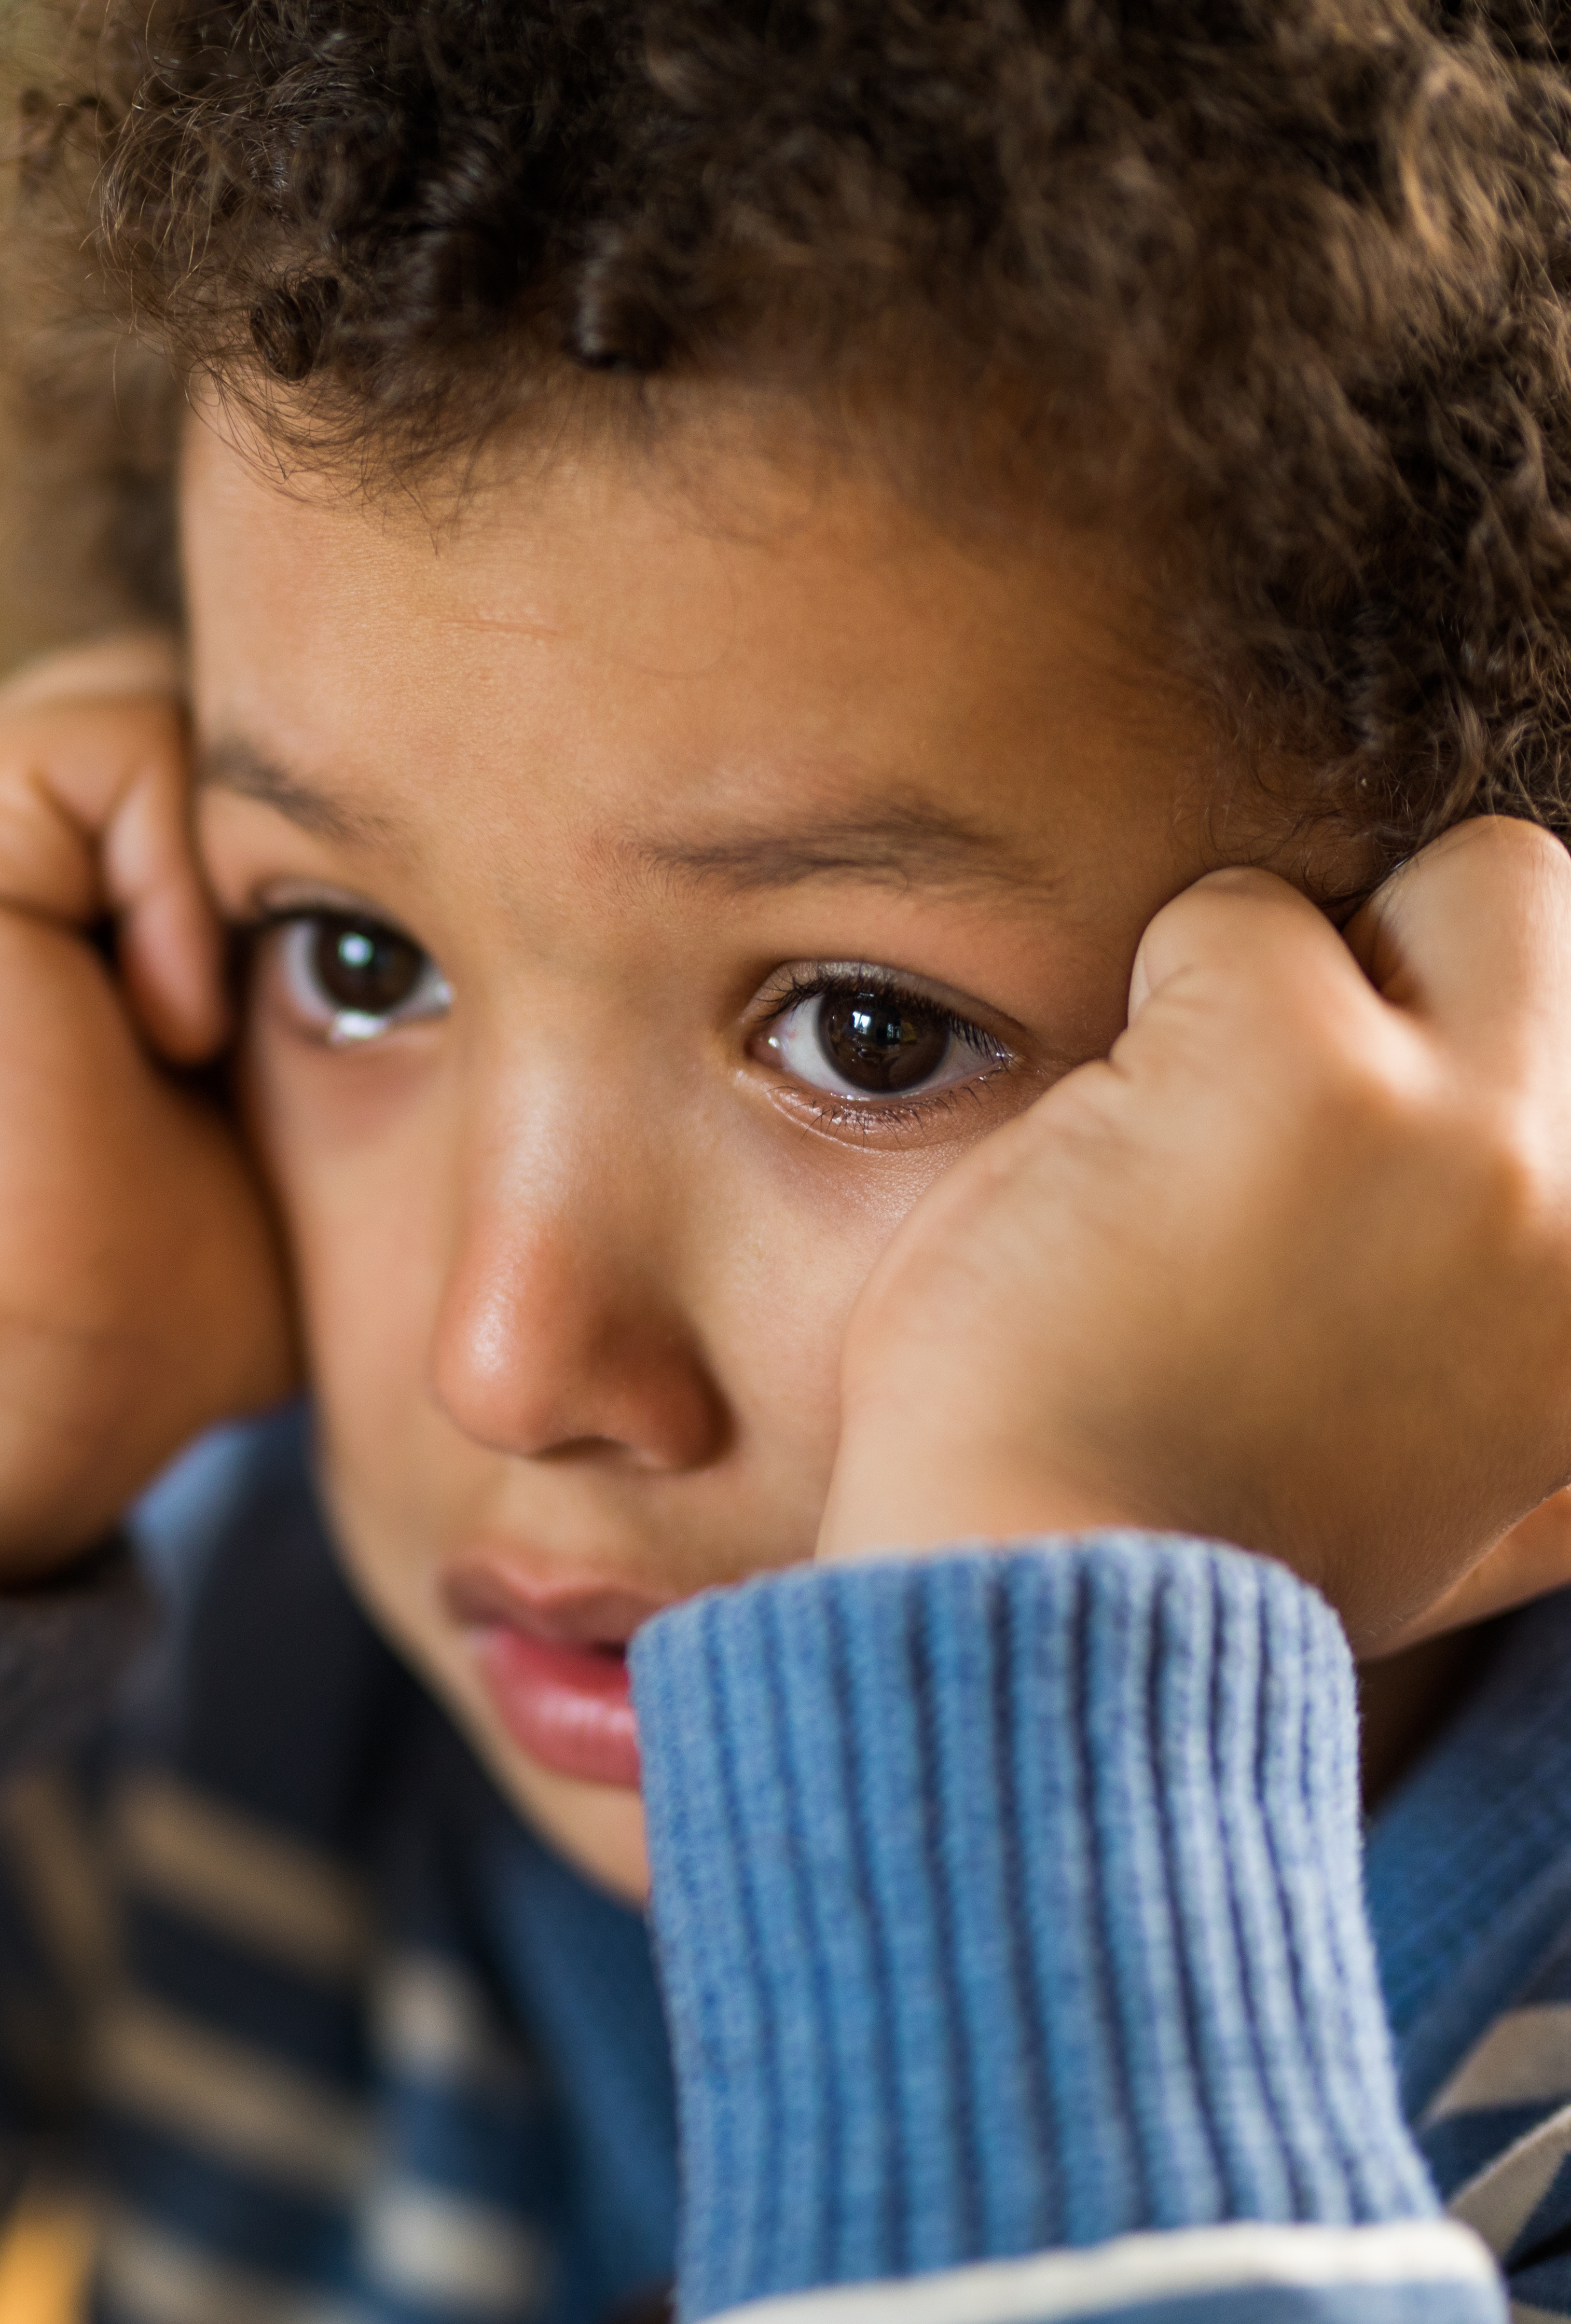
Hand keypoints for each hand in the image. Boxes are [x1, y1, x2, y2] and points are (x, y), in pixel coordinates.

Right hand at [0, 638, 296, 1586]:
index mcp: (89, 845)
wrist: (47, 1364)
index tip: (353, 996)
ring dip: (239, 875)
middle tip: (304, 1006)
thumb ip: (344, 904)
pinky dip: (178, 885)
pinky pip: (131, 744)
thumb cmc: (189, 1264)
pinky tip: (158, 1021)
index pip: (279, 733)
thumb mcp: (307, 1053)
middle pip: (246, 700)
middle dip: (307, 840)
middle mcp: (9, 795)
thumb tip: (514, 794)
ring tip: (199, 1033)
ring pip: (199, 708)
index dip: (360, 834)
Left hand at [817, 816, 1570, 1650]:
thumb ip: (1564, 1458)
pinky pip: (1227, 917)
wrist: (1061, 1604)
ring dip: (1270, 985)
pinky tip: (1112, 1159)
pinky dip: (1147, 1005)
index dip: (1466, 1040)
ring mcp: (1455, 1123)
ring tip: (1189, 1160)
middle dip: (1401, 949)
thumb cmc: (1214, 1556)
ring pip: (1419, 880)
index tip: (1348, 1140)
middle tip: (1270, 1101)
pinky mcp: (1289, 1062)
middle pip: (1531, 898)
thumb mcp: (1482, 1517)